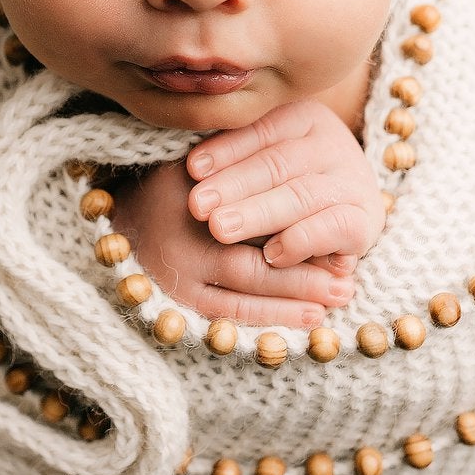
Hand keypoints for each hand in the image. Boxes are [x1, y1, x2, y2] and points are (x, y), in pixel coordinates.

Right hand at [112, 155, 359, 330]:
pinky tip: (310, 315)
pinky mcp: (177, 296)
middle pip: (249, 256)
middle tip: (346, 282)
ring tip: (334, 301)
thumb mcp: (210, 159)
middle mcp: (179, 232)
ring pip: (243, 288)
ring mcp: (175, 269)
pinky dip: (272, 316)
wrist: (128, 212)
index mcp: (188, 189)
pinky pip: (228, 313)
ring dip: (293, 299)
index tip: (339, 238)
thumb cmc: (184, 179)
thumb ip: (252, 162)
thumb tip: (317, 184)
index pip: (250, 210)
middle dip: (302, 272)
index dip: (297, 226)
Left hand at [185, 98, 387, 276]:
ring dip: (258, 214)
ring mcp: (353, 183)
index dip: (226, 149)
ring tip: (220, 228)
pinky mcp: (366, 222)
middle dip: (234, 185)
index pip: (263, 130)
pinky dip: (302, 240)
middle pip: (279, 163)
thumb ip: (235, 160)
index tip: (192, 168)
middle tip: (197, 205)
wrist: (344, 220)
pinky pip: (335, 227)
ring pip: (301, 195)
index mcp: (307, 118)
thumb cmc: (283, 189)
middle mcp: (334, 144)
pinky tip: (272, 254)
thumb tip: (193, 169)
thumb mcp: (261, 164)